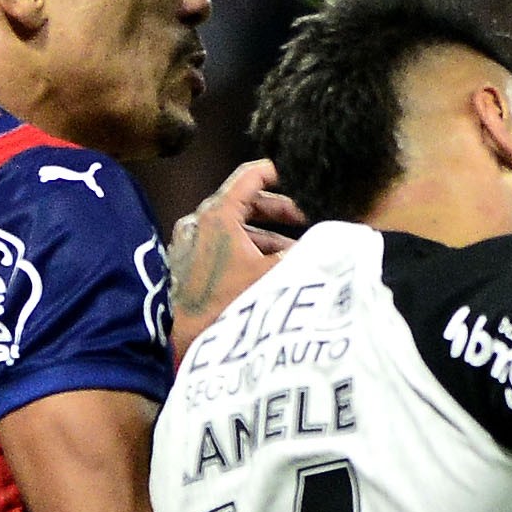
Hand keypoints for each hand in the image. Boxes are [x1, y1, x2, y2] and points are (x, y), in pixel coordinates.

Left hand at [164, 159, 304, 356]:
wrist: (186, 339)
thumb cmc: (225, 304)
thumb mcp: (271, 274)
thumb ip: (300, 253)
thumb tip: (327, 242)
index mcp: (217, 214)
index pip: (251, 176)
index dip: (278, 172)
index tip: (298, 176)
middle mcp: (199, 220)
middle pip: (244, 201)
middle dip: (278, 210)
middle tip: (305, 219)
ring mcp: (188, 240)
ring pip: (233, 224)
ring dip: (264, 233)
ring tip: (291, 249)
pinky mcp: (184, 259)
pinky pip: (219, 241)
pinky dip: (244, 246)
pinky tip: (265, 265)